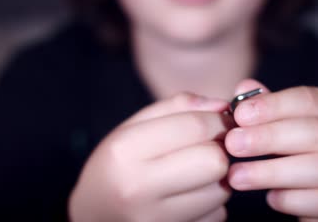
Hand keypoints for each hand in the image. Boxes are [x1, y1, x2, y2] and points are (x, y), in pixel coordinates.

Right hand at [70, 93, 234, 221]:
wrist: (94, 215)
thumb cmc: (116, 164)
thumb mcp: (132, 127)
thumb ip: (176, 108)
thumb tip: (224, 106)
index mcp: (126, 150)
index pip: (194, 126)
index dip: (217, 120)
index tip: (219, 120)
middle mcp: (138, 187)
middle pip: (214, 161)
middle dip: (220, 149)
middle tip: (210, 146)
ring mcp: (155, 219)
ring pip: (221, 191)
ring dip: (218, 178)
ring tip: (194, 174)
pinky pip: (217, 215)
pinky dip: (211, 202)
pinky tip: (188, 197)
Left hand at [225, 79, 317, 220]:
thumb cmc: (308, 154)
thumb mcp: (289, 127)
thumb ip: (269, 108)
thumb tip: (244, 86)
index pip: (310, 100)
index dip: (273, 105)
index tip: (239, 115)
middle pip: (317, 132)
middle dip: (269, 137)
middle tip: (232, 144)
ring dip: (272, 171)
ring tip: (236, 176)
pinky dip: (293, 199)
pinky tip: (270, 198)